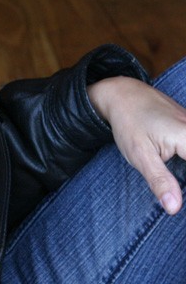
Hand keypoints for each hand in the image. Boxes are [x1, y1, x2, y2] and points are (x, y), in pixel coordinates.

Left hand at [88, 76, 185, 214]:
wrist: (122, 93)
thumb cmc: (128, 123)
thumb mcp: (139, 155)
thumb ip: (159, 181)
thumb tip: (174, 209)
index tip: (184, 200)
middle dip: (184, 174)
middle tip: (176, 188)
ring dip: (185, 165)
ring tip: (176, 171)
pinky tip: (179, 164)